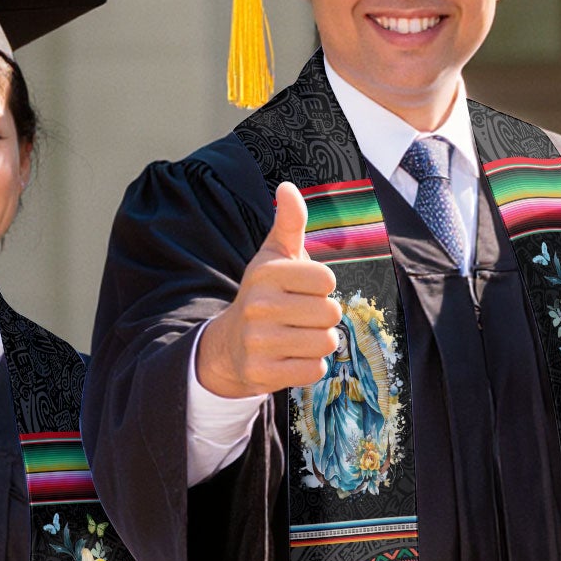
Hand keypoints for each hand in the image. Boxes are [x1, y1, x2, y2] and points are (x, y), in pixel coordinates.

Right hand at [194, 181, 343, 398]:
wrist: (230, 344)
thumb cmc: (265, 294)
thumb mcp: (274, 256)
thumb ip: (290, 222)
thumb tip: (288, 187)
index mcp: (266, 273)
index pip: (327, 279)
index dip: (322, 286)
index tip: (303, 289)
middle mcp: (259, 305)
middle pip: (331, 312)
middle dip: (324, 316)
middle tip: (301, 316)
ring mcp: (259, 342)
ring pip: (326, 343)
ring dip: (320, 342)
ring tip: (298, 336)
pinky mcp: (263, 373)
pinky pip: (315, 371)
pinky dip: (311, 366)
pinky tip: (291, 357)